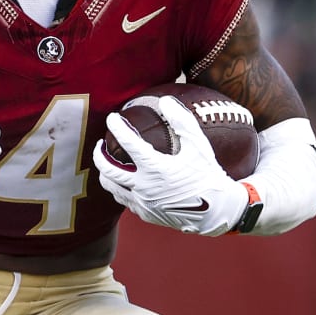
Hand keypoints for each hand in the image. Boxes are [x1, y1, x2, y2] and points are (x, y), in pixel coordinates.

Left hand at [93, 96, 247, 236]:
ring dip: (105, 173)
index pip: (127, 142)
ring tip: (107, 163)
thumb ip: (182, 121)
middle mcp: (144, 187)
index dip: (117, 127)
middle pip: (108, 169)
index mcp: (156, 168)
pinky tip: (124, 181)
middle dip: (99, 154)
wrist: (217, 211)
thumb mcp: (199, 145)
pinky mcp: (145, 214)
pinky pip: (124, 199)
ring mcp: (142, 203)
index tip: (112, 118)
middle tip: (100, 144)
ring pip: (112, 187)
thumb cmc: (208, 174)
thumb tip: (166, 100)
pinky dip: (120, 188)